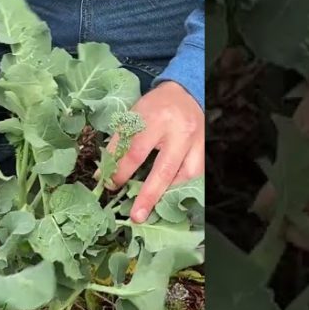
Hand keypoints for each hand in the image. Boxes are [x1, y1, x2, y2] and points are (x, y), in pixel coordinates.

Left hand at [109, 80, 203, 221]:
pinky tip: (168, 192)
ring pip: (185, 175)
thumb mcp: (132, 116)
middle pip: (163, 170)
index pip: (135, 151)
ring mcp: (195, 142)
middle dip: (148, 196)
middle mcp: (178, 132)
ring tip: (153, 207)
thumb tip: (104, 174)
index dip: (120, 172)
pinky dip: (180, 185)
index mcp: (155, 119)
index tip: (110, 185)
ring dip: (167, 193)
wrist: (185, 92)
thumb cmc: (154, 107)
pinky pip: (195, 174)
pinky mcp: (204, 148)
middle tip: (136, 216)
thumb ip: (119, 143)